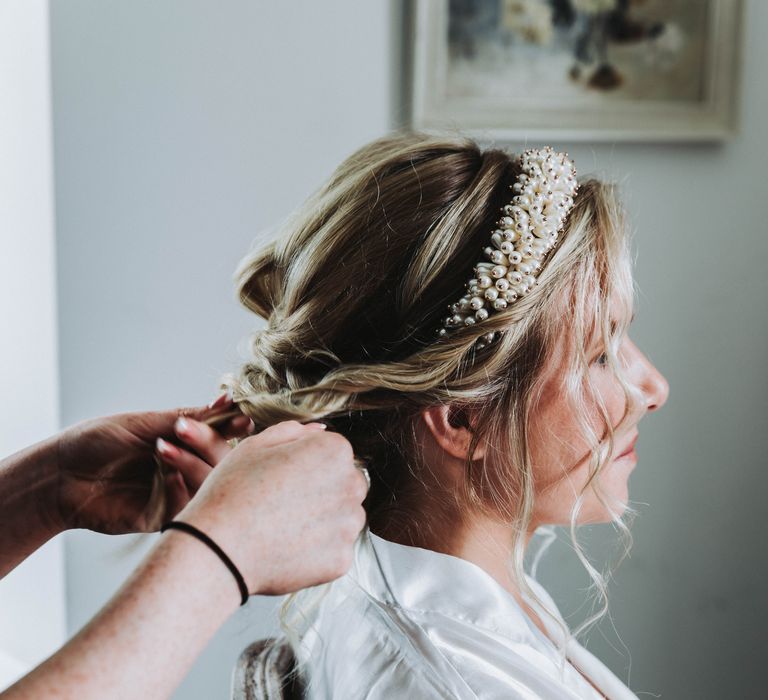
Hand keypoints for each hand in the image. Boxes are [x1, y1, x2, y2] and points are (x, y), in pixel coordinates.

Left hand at [54, 395, 251, 534]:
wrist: (58, 473)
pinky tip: (166, 476)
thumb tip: (226, 403)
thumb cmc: (97, 441)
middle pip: (222, 463)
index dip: (231, 428)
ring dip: (192, 466)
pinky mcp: (159, 519)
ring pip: (207, 487)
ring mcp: (174, 495)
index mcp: (184, 444)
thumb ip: (187, 418)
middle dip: (211, 445)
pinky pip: (183, 509)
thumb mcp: (144, 423)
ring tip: (164, 450)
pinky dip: (179, 491)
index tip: (241, 419)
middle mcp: (185, 469)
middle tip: (186, 431)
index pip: (220, 437)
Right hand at [172, 420, 368, 594]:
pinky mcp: (342, 559)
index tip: (285, 476)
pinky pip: (336, 550)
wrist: (217, 549)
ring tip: (285, 527)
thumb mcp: (255, 446)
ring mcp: (348, 525)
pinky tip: (289, 547)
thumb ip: (293, 432)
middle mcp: (351, 485)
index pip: (335, 452)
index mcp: (334, 451)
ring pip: (345, 518)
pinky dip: (317, 552)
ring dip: (324, 521)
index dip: (308, 463)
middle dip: (324, 490)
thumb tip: (318, 430)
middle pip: (346, 484)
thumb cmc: (232, 493)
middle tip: (285, 503)